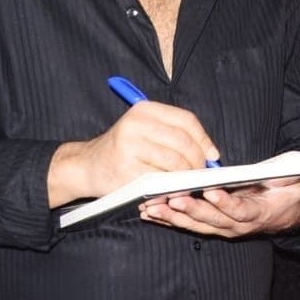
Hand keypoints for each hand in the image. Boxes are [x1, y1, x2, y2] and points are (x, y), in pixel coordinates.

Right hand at [48, 102, 217, 206]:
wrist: (87, 166)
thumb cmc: (124, 149)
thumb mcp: (146, 131)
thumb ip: (176, 135)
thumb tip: (212, 153)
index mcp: (144, 110)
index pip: (186, 120)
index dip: (204, 139)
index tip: (212, 155)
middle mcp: (135, 124)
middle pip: (184, 142)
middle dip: (198, 161)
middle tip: (200, 173)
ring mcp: (129, 147)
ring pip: (176, 162)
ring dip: (187, 176)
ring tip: (187, 182)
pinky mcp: (126, 170)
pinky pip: (161, 180)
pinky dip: (172, 187)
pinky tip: (171, 189)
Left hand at [141, 157, 299, 237]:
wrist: (288, 215)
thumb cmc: (290, 194)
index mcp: (258, 213)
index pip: (240, 210)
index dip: (226, 203)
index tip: (211, 192)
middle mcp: (238, 224)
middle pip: (211, 220)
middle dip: (189, 210)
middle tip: (170, 199)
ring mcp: (223, 227)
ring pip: (195, 225)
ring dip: (172, 217)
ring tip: (151, 207)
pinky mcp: (211, 225)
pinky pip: (188, 225)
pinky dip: (169, 219)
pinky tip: (150, 212)